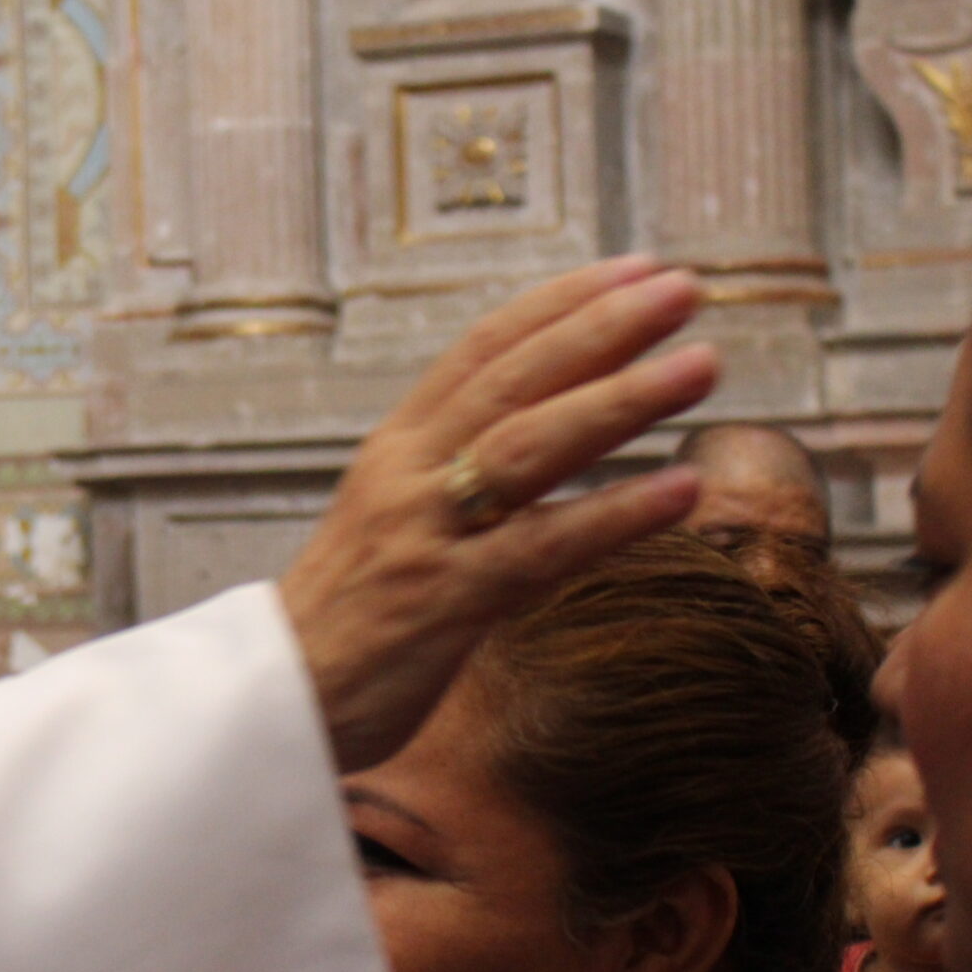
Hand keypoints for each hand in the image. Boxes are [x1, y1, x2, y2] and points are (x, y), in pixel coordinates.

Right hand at [279, 256, 714, 772]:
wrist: (269, 702)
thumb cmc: (347, 616)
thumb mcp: (394, 520)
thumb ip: (458, 473)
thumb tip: (545, 434)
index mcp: (397, 447)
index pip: (483, 350)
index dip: (561, 303)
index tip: (637, 269)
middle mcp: (407, 474)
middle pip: (513, 381)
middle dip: (602, 328)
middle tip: (684, 289)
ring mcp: (423, 535)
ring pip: (528, 449)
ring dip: (620, 402)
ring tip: (702, 365)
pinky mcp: (441, 604)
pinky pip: (539, 552)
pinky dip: (612, 516)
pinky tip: (681, 491)